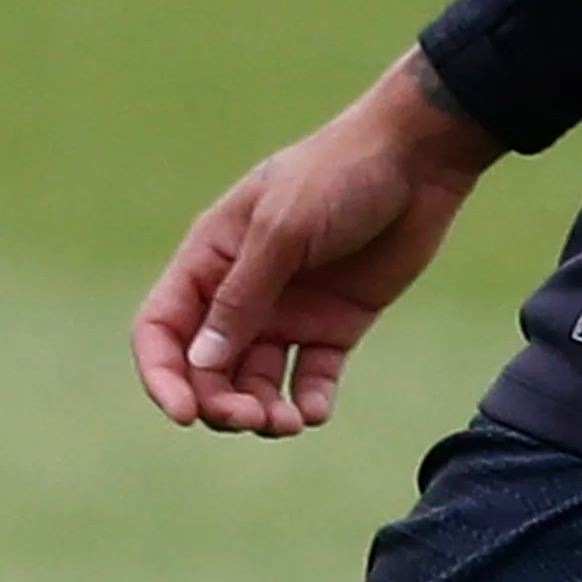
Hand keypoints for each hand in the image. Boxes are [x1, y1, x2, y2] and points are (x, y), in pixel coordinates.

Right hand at [132, 49, 503, 435]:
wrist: (419, 158)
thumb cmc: (340, 175)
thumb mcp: (284, 229)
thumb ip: (242, 297)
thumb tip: (200, 364)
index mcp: (211, 258)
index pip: (162, 328)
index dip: (162, 375)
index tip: (184, 413)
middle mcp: (242, 291)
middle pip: (206, 366)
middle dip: (218, 401)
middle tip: (250, 417)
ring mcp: (289, 311)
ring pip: (257, 380)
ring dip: (262, 410)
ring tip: (287, 422)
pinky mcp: (336, 324)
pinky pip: (313, 375)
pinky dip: (310, 400)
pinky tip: (316, 411)